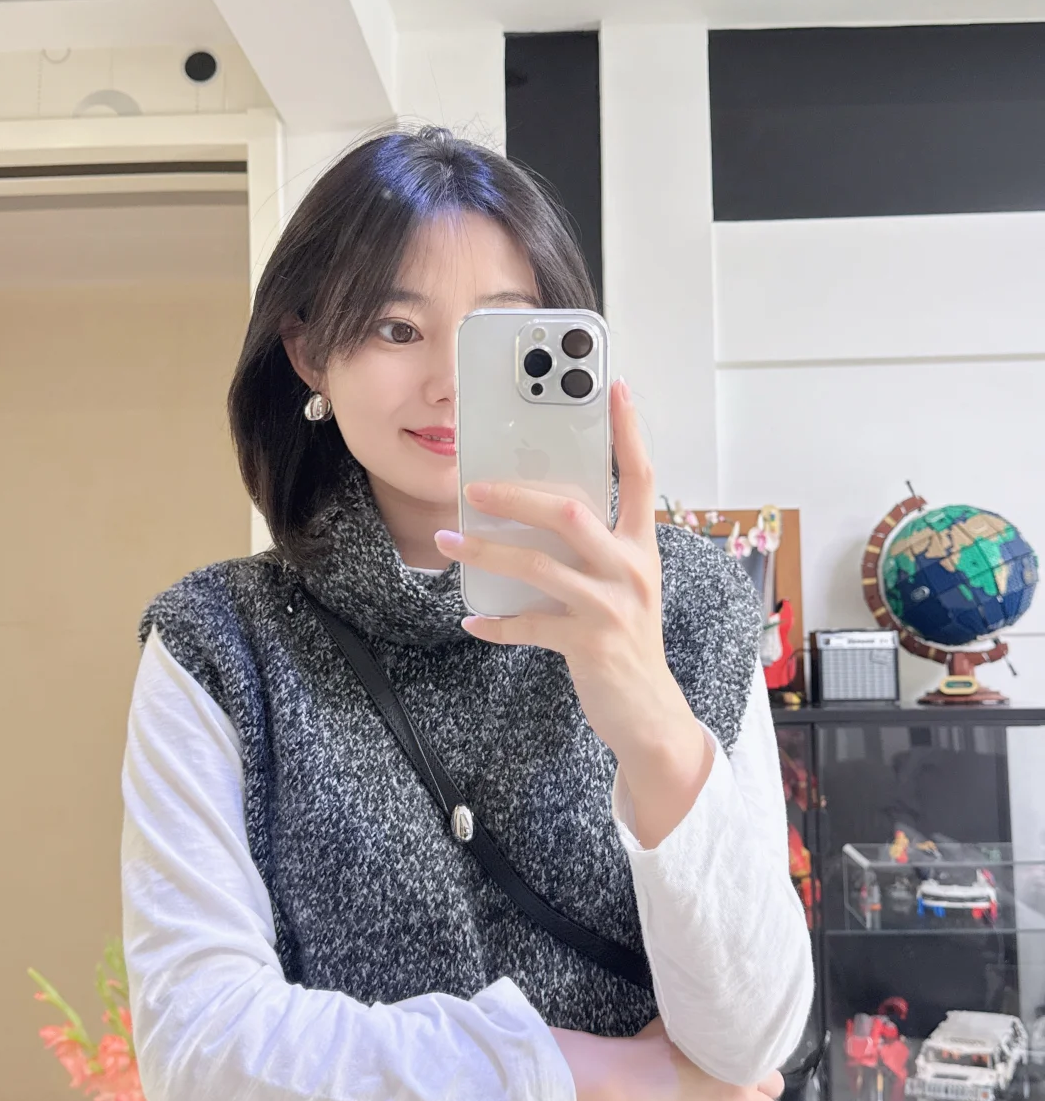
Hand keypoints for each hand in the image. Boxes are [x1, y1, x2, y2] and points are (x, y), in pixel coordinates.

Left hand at [434, 378, 686, 761]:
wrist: (650, 713)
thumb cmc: (628, 642)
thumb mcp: (624, 586)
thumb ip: (593, 549)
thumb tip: (536, 513)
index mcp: (641, 548)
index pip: (640, 477)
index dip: (629, 431)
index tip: (615, 387)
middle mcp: (631, 570)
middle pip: (571, 512)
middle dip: (517, 496)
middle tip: (474, 487)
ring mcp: (612, 607)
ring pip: (539, 565)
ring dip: (487, 552)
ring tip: (451, 541)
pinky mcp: (588, 644)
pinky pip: (529, 625)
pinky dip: (495, 623)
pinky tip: (471, 621)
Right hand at [625, 1015, 783, 1100]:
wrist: (636, 1082)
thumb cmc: (646, 1049)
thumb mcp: (677, 1024)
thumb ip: (701, 1027)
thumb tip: (705, 1028)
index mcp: (729, 1027)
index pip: (761, 1033)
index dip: (748, 1046)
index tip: (734, 1050)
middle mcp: (743, 1048)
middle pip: (772, 1058)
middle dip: (757, 1067)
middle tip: (735, 1073)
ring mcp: (744, 1077)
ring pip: (774, 1087)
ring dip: (758, 1090)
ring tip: (732, 1093)